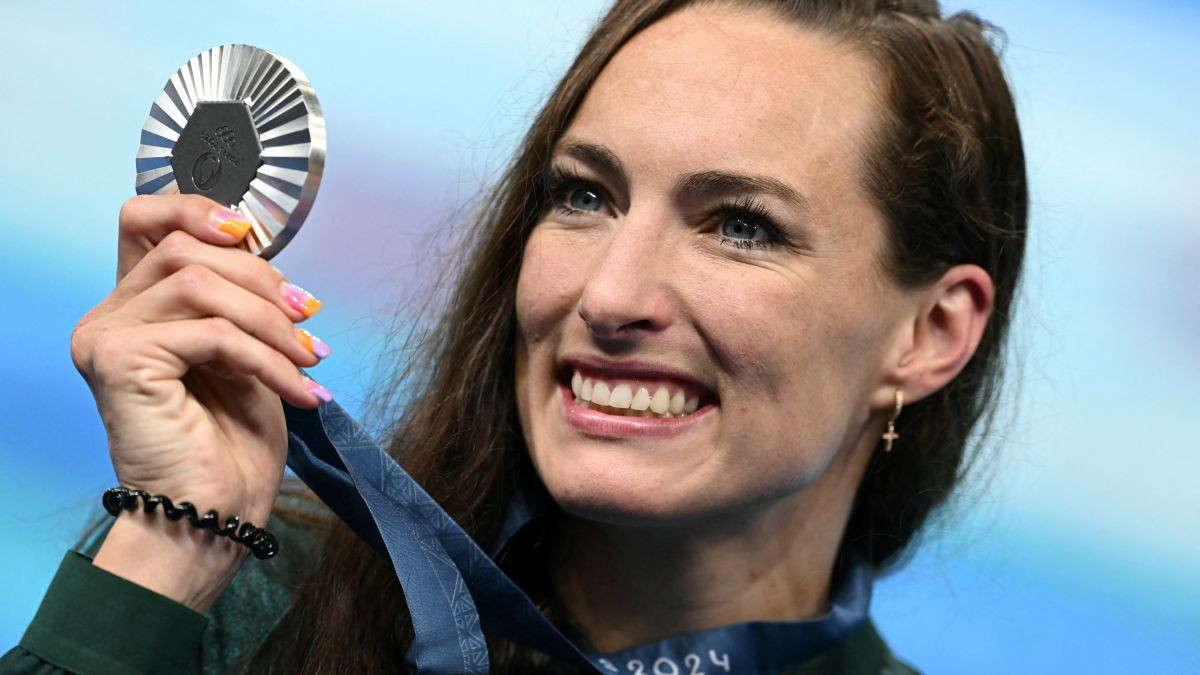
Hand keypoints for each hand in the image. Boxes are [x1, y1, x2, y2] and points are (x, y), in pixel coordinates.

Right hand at [70, 193, 330, 609]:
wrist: (215, 515)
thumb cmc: (231, 443)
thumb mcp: (246, 350)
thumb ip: (238, 296)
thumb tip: (259, 244)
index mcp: (134, 307)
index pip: (145, 219)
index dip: (199, 209)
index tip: (253, 234)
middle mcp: (107, 316)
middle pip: (184, 247)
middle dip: (261, 278)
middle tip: (308, 317)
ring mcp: (105, 337)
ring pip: (199, 284)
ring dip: (270, 320)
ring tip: (309, 358)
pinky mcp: (119, 362)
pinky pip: (212, 334)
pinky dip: (268, 359)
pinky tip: (300, 390)